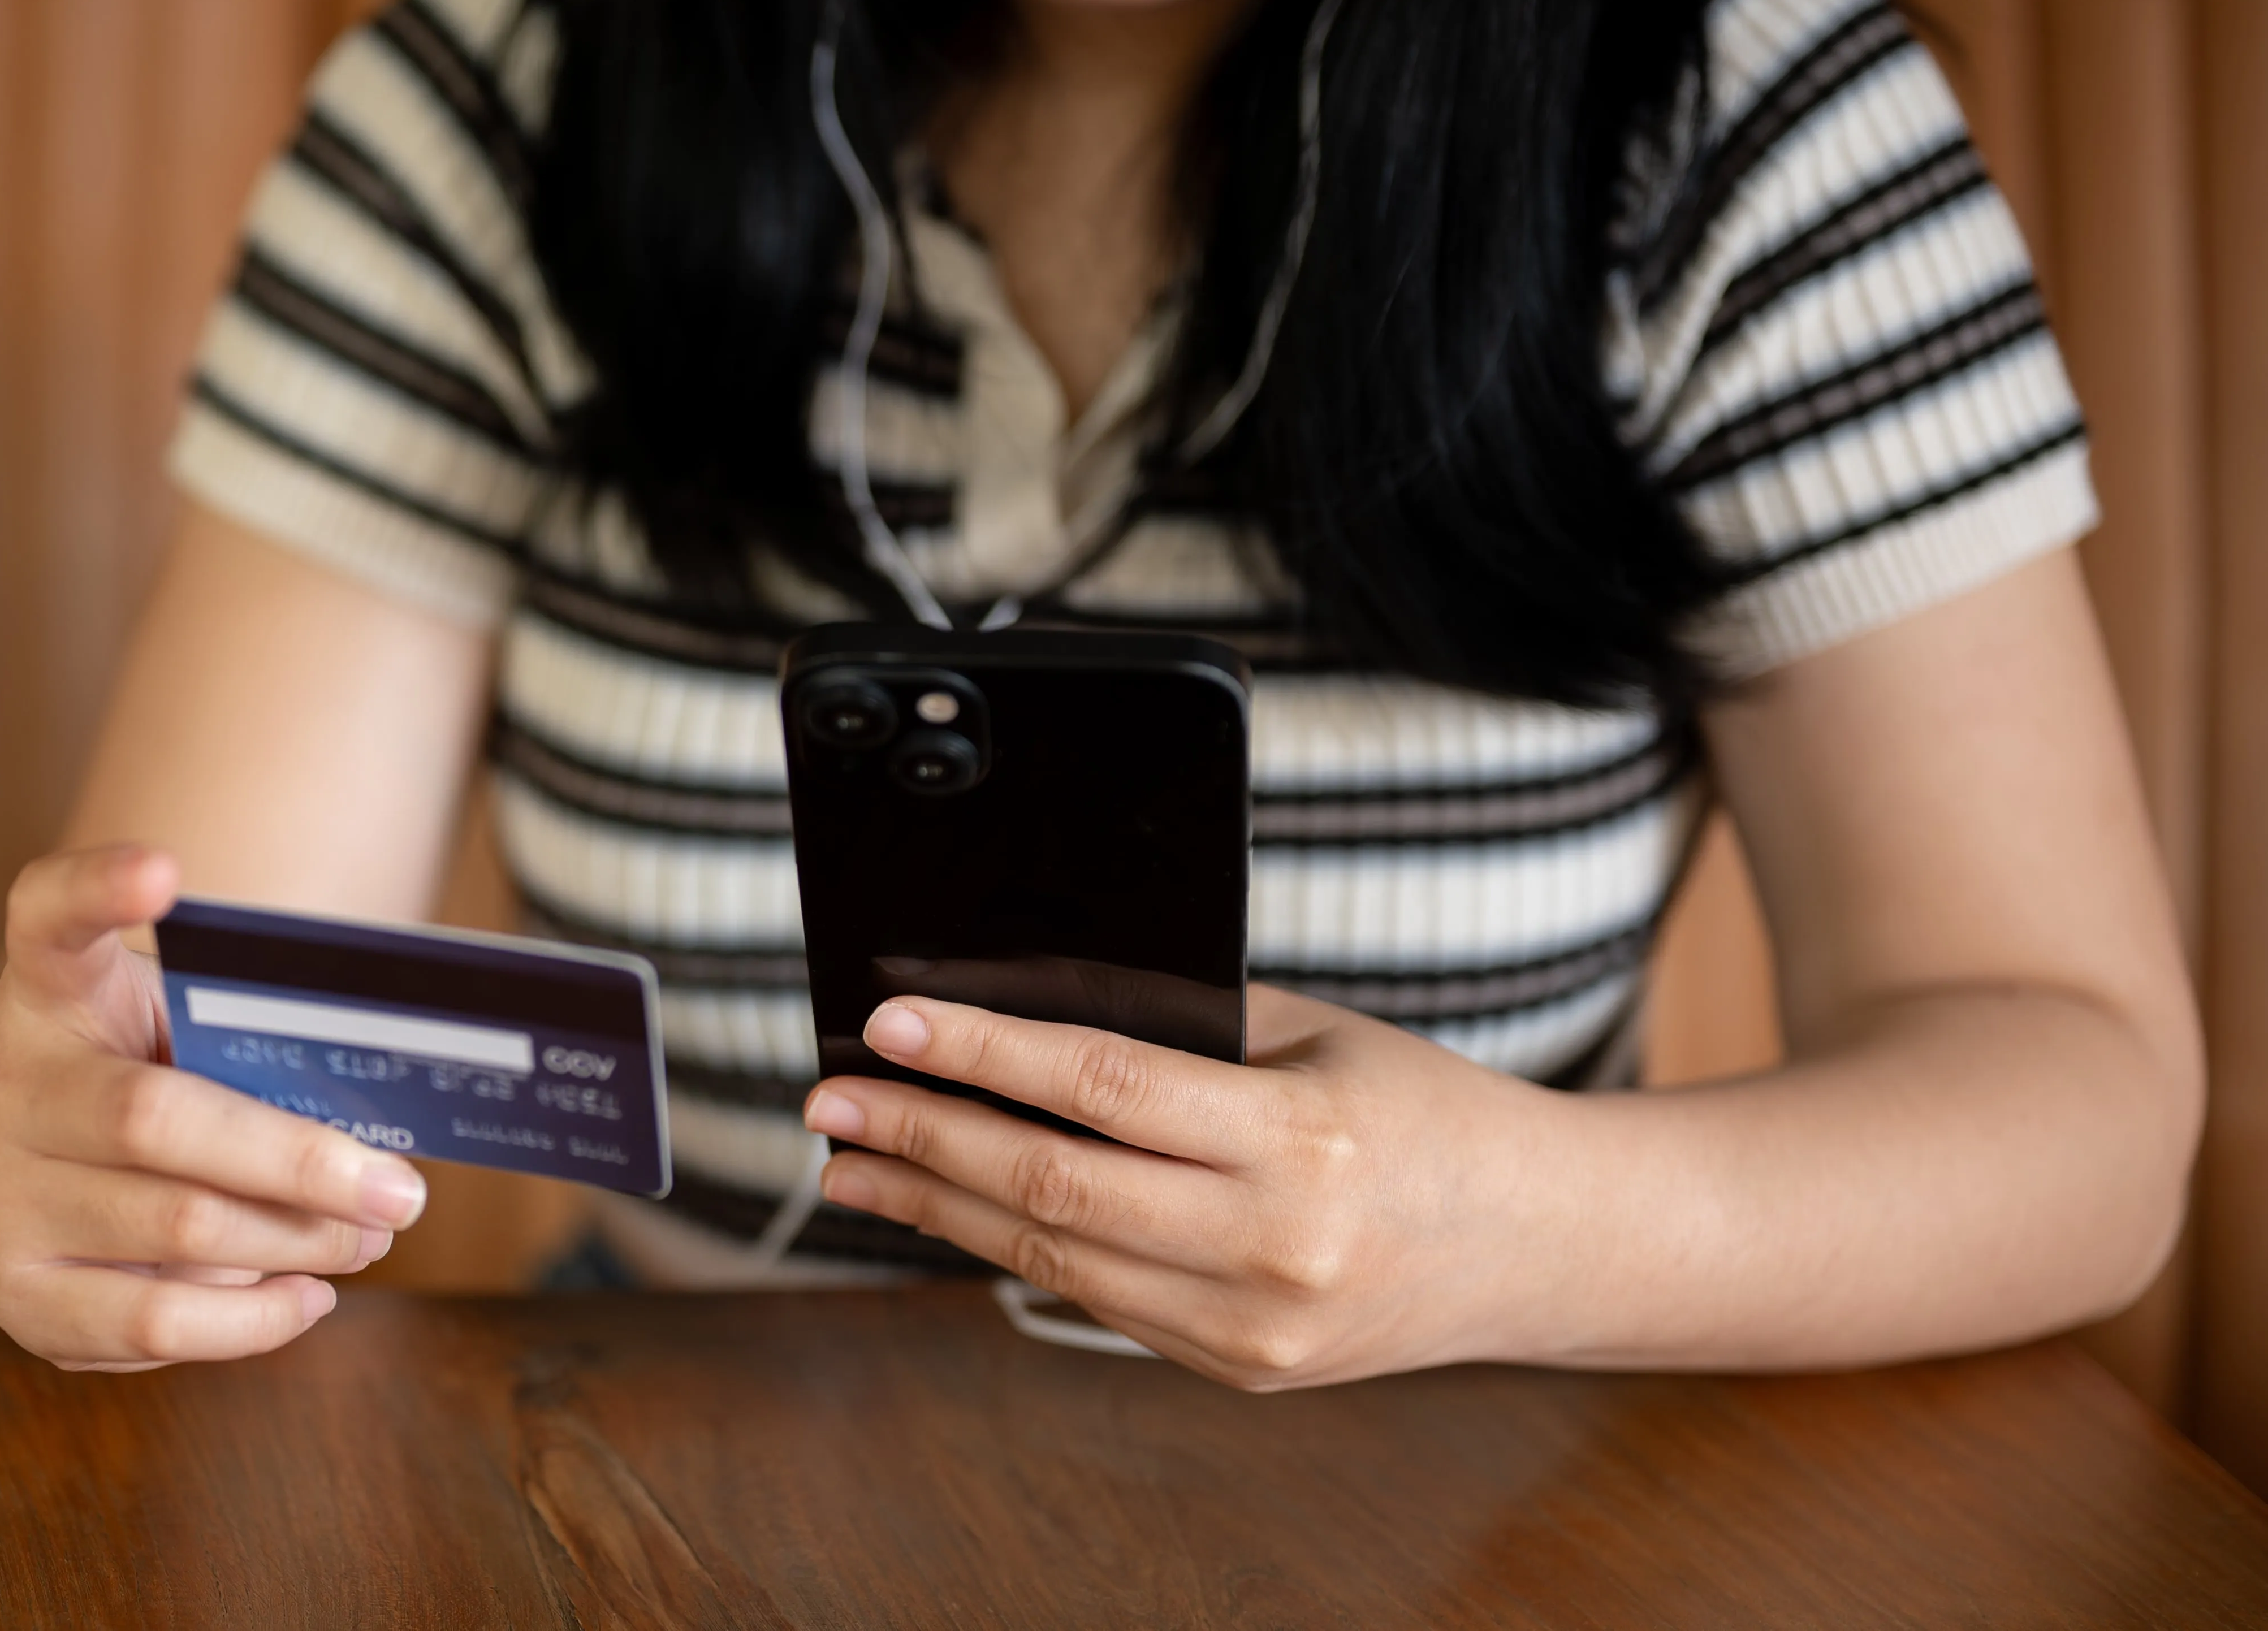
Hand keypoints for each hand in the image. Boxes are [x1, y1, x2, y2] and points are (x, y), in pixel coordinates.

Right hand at [0, 845, 430, 1370]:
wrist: (64, 1178)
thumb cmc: (162, 1087)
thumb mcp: (193, 1039)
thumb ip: (254, 1056)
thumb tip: (380, 1150)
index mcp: (49, 992)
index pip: (45, 917)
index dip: (96, 889)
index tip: (163, 868)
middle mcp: (5, 1087)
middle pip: (155, 1119)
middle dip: (300, 1162)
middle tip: (401, 1189)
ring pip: (174, 1228)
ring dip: (297, 1240)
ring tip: (367, 1236)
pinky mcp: (16, 1294)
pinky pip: (154, 1325)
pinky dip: (254, 1319)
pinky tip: (308, 1295)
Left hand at [800, 987, 1570, 1389]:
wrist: (1539, 1243)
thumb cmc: (1421, 1112)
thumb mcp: (1309, 1039)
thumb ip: (1174, 1026)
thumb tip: (1013, 1001)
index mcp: (1302, 1147)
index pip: (1101, 1091)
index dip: (982, 1054)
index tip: (890, 1024)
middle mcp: (1274, 1250)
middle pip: (1052, 1187)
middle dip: (923, 1139)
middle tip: (830, 1101)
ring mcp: (1252, 1328)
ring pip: (1054, 1257)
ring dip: (937, 1205)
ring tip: (854, 1162)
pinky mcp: (1237, 1369)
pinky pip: (1097, 1296)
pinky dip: (1010, 1246)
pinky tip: (949, 1205)